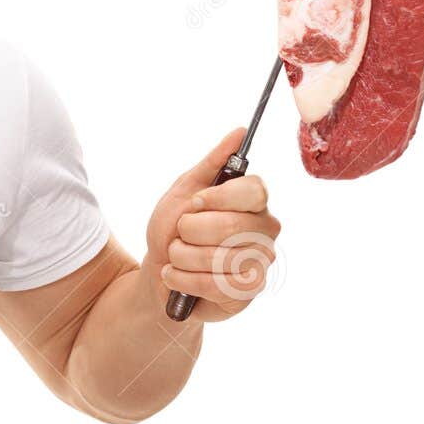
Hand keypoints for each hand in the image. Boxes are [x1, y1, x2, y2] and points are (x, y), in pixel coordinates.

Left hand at [142, 126, 281, 322]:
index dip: (218, 197)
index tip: (195, 203)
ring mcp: (259, 262)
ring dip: (181, 257)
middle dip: (190, 230)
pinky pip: (215, 284)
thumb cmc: (173, 230)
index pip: (254, 190)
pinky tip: (177, 277)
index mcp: (253, 201)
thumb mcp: (184, 190)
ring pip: (220, 256)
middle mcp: (264, 230)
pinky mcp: (248, 292)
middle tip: (180, 235)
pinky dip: (184, 279)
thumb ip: (212, 162)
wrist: (159, 273)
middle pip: (232, 224)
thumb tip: (239, 132)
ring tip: (177, 257)